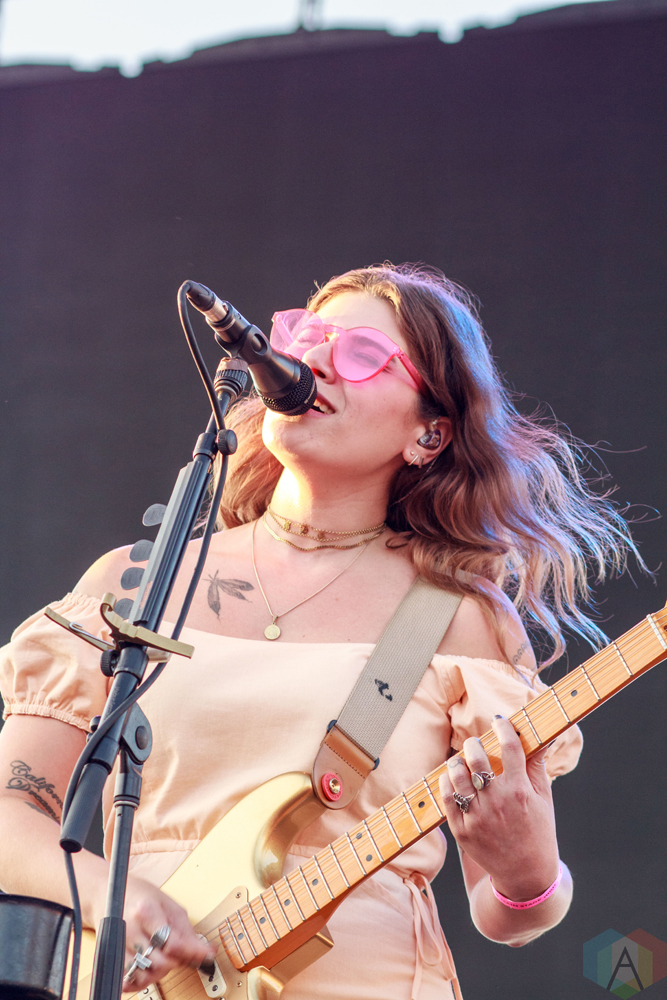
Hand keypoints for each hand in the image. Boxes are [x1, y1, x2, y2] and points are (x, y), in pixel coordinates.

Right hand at [90, 874, 215, 992]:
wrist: (107, 893)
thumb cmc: (139, 896)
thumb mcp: (168, 904)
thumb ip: (186, 930)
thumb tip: (205, 951)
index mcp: (146, 912)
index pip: (172, 943)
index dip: (192, 953)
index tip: (206, 955)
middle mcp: (130, 930)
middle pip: (161, 963)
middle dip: (177, 961)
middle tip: (181, 951)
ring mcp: (118, 945)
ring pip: (146, 975)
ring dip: (161, 971)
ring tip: (164, 957)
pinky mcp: (112, 957)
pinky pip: (129, 981)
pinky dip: (143, 979)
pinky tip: (149, 968)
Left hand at [439, 716, 559, 901]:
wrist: (526, 874)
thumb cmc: (538, 831)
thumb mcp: (544, 799)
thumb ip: (537, 766)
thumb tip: (543, 736)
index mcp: (520, 791)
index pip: (509, 747)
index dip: (503, 729)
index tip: (499, 723)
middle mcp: (497, 802)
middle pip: (477, 758)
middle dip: (474, 743)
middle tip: (476, 744)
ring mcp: (477, 817)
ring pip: (457, 775)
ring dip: (457, 762)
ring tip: (461, 760)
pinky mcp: (462, 831)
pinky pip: (446, 798)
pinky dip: (446, 783)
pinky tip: (452, 778)